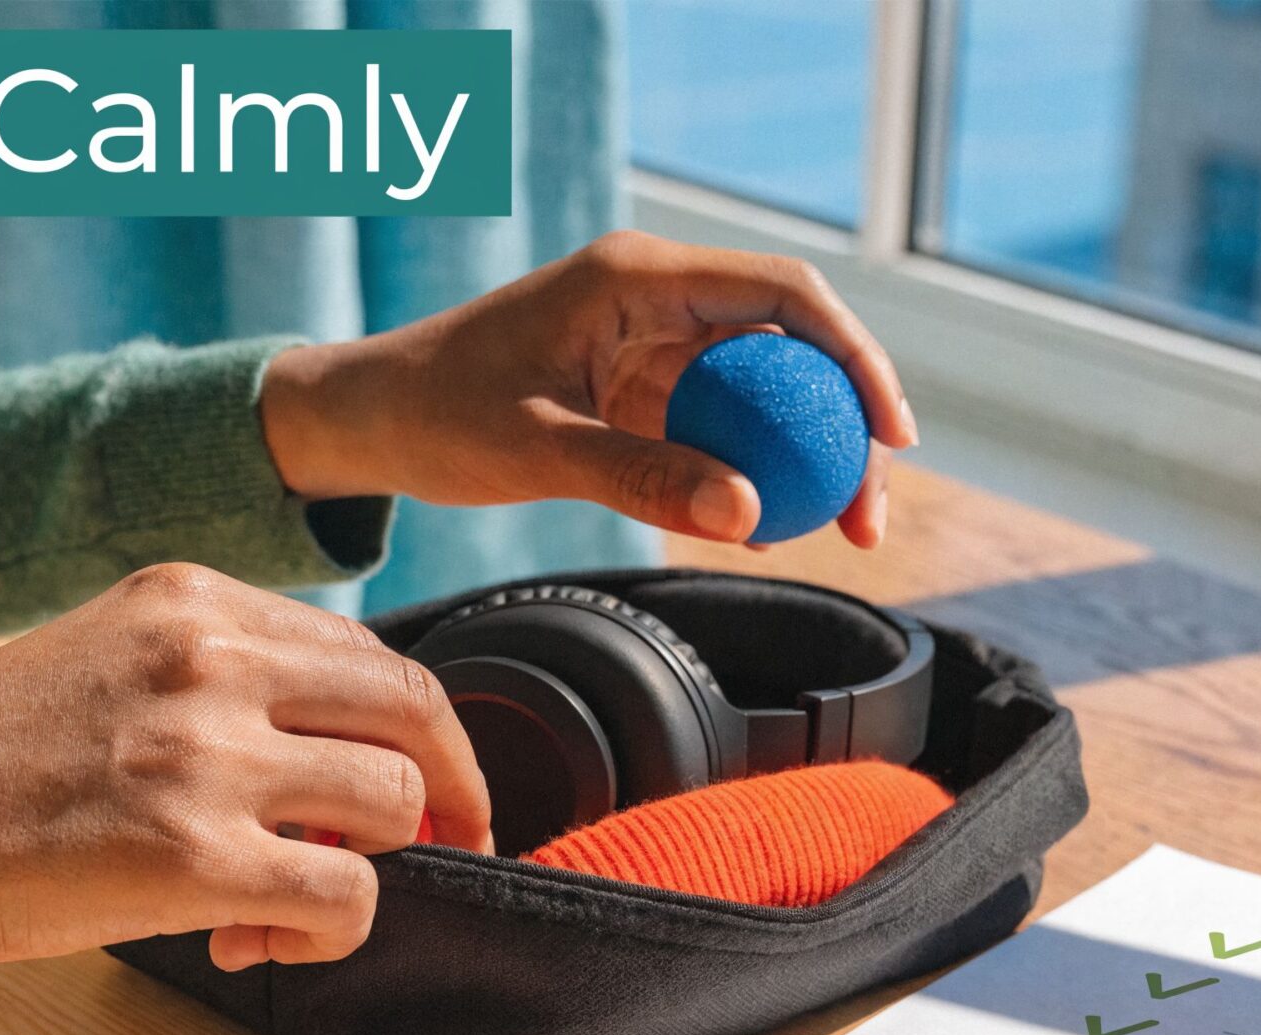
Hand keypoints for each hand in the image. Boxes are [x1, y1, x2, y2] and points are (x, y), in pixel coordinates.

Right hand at [0, 563, 493, 977]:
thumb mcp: (101, 658)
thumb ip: (214, 676)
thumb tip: (328, 748)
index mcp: (191, 599)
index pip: (365, 649)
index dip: (411, 725)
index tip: (421, 778)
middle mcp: (214, 658)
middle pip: (416, 709)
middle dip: (455, 784)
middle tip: (457, 841)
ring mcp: (210, 756)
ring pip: (397, 804)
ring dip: (372, 863)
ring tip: (292, 897)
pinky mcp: (199, 859)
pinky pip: (349, 897)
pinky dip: (331, 933)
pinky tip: (259, 940)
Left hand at [258, 230, 917, 548]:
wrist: (369, 415)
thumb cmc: (436, 415)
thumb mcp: (538, 451)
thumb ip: (642, 477)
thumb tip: (750, 515)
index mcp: (636, 277)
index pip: (782, 294)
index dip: (853, 356)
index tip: (890, 433)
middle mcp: (655, 295)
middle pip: (790, 340)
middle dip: (844, 419)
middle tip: (868, 510)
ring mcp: (650, 339)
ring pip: (763, 385)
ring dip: (804, 452)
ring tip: (835, 530)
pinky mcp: (637, 384)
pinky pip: (719, 419)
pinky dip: (749, 468)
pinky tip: (764, 528)